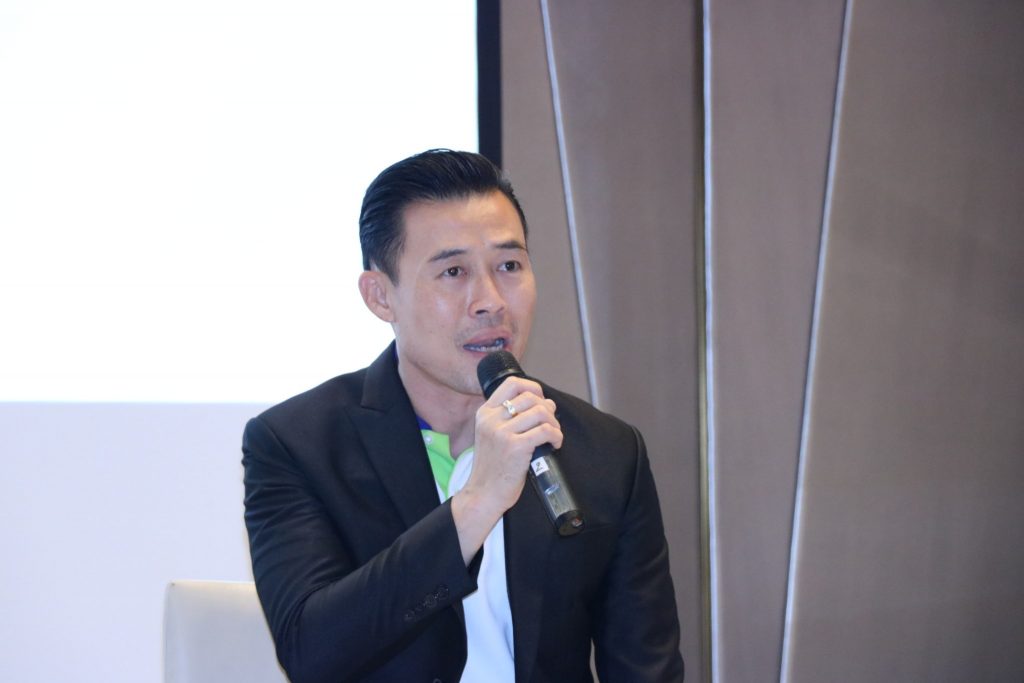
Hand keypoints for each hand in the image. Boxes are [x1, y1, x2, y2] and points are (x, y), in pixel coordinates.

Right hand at [451, 377, 561, 562]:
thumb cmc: (492, 468)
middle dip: (548, 409)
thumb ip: (511, 418)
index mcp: (484, 413)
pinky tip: (555, 444)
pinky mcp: (515, 447)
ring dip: (554, 424)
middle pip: (531, 397)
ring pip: (541, 412)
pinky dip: (556, 436)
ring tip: (554, 436)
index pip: (512, 383)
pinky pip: (545, 431)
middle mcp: (491, 419)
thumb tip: (546, 403)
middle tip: (551, 425)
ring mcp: (502, 433)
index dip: (533, 387)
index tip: (542, 400)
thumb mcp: (492, 436)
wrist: (483, 494)